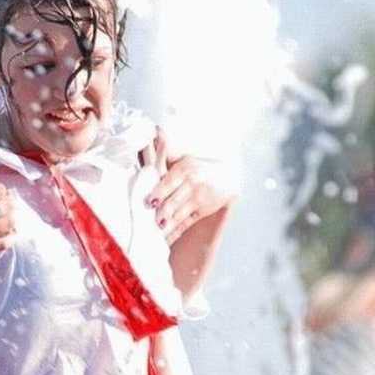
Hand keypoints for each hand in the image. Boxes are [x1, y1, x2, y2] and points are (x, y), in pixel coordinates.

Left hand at [140, 128, 233, 244]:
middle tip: (148, 223)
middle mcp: (193, 183)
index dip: (160, 193)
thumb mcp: (183, 159)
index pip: (170, 181)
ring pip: (178, 215)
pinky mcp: (202, 211)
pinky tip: (163, 241)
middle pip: (173, 201)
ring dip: (165, 227)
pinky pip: (184, 224)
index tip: (150, 203)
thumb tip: (153, 133)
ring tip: (152, 236)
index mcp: (185, 168)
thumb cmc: (196, 169)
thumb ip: (165, 153)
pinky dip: (174, 233)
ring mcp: (198, 198)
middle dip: (161, 214)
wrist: (226, 178)